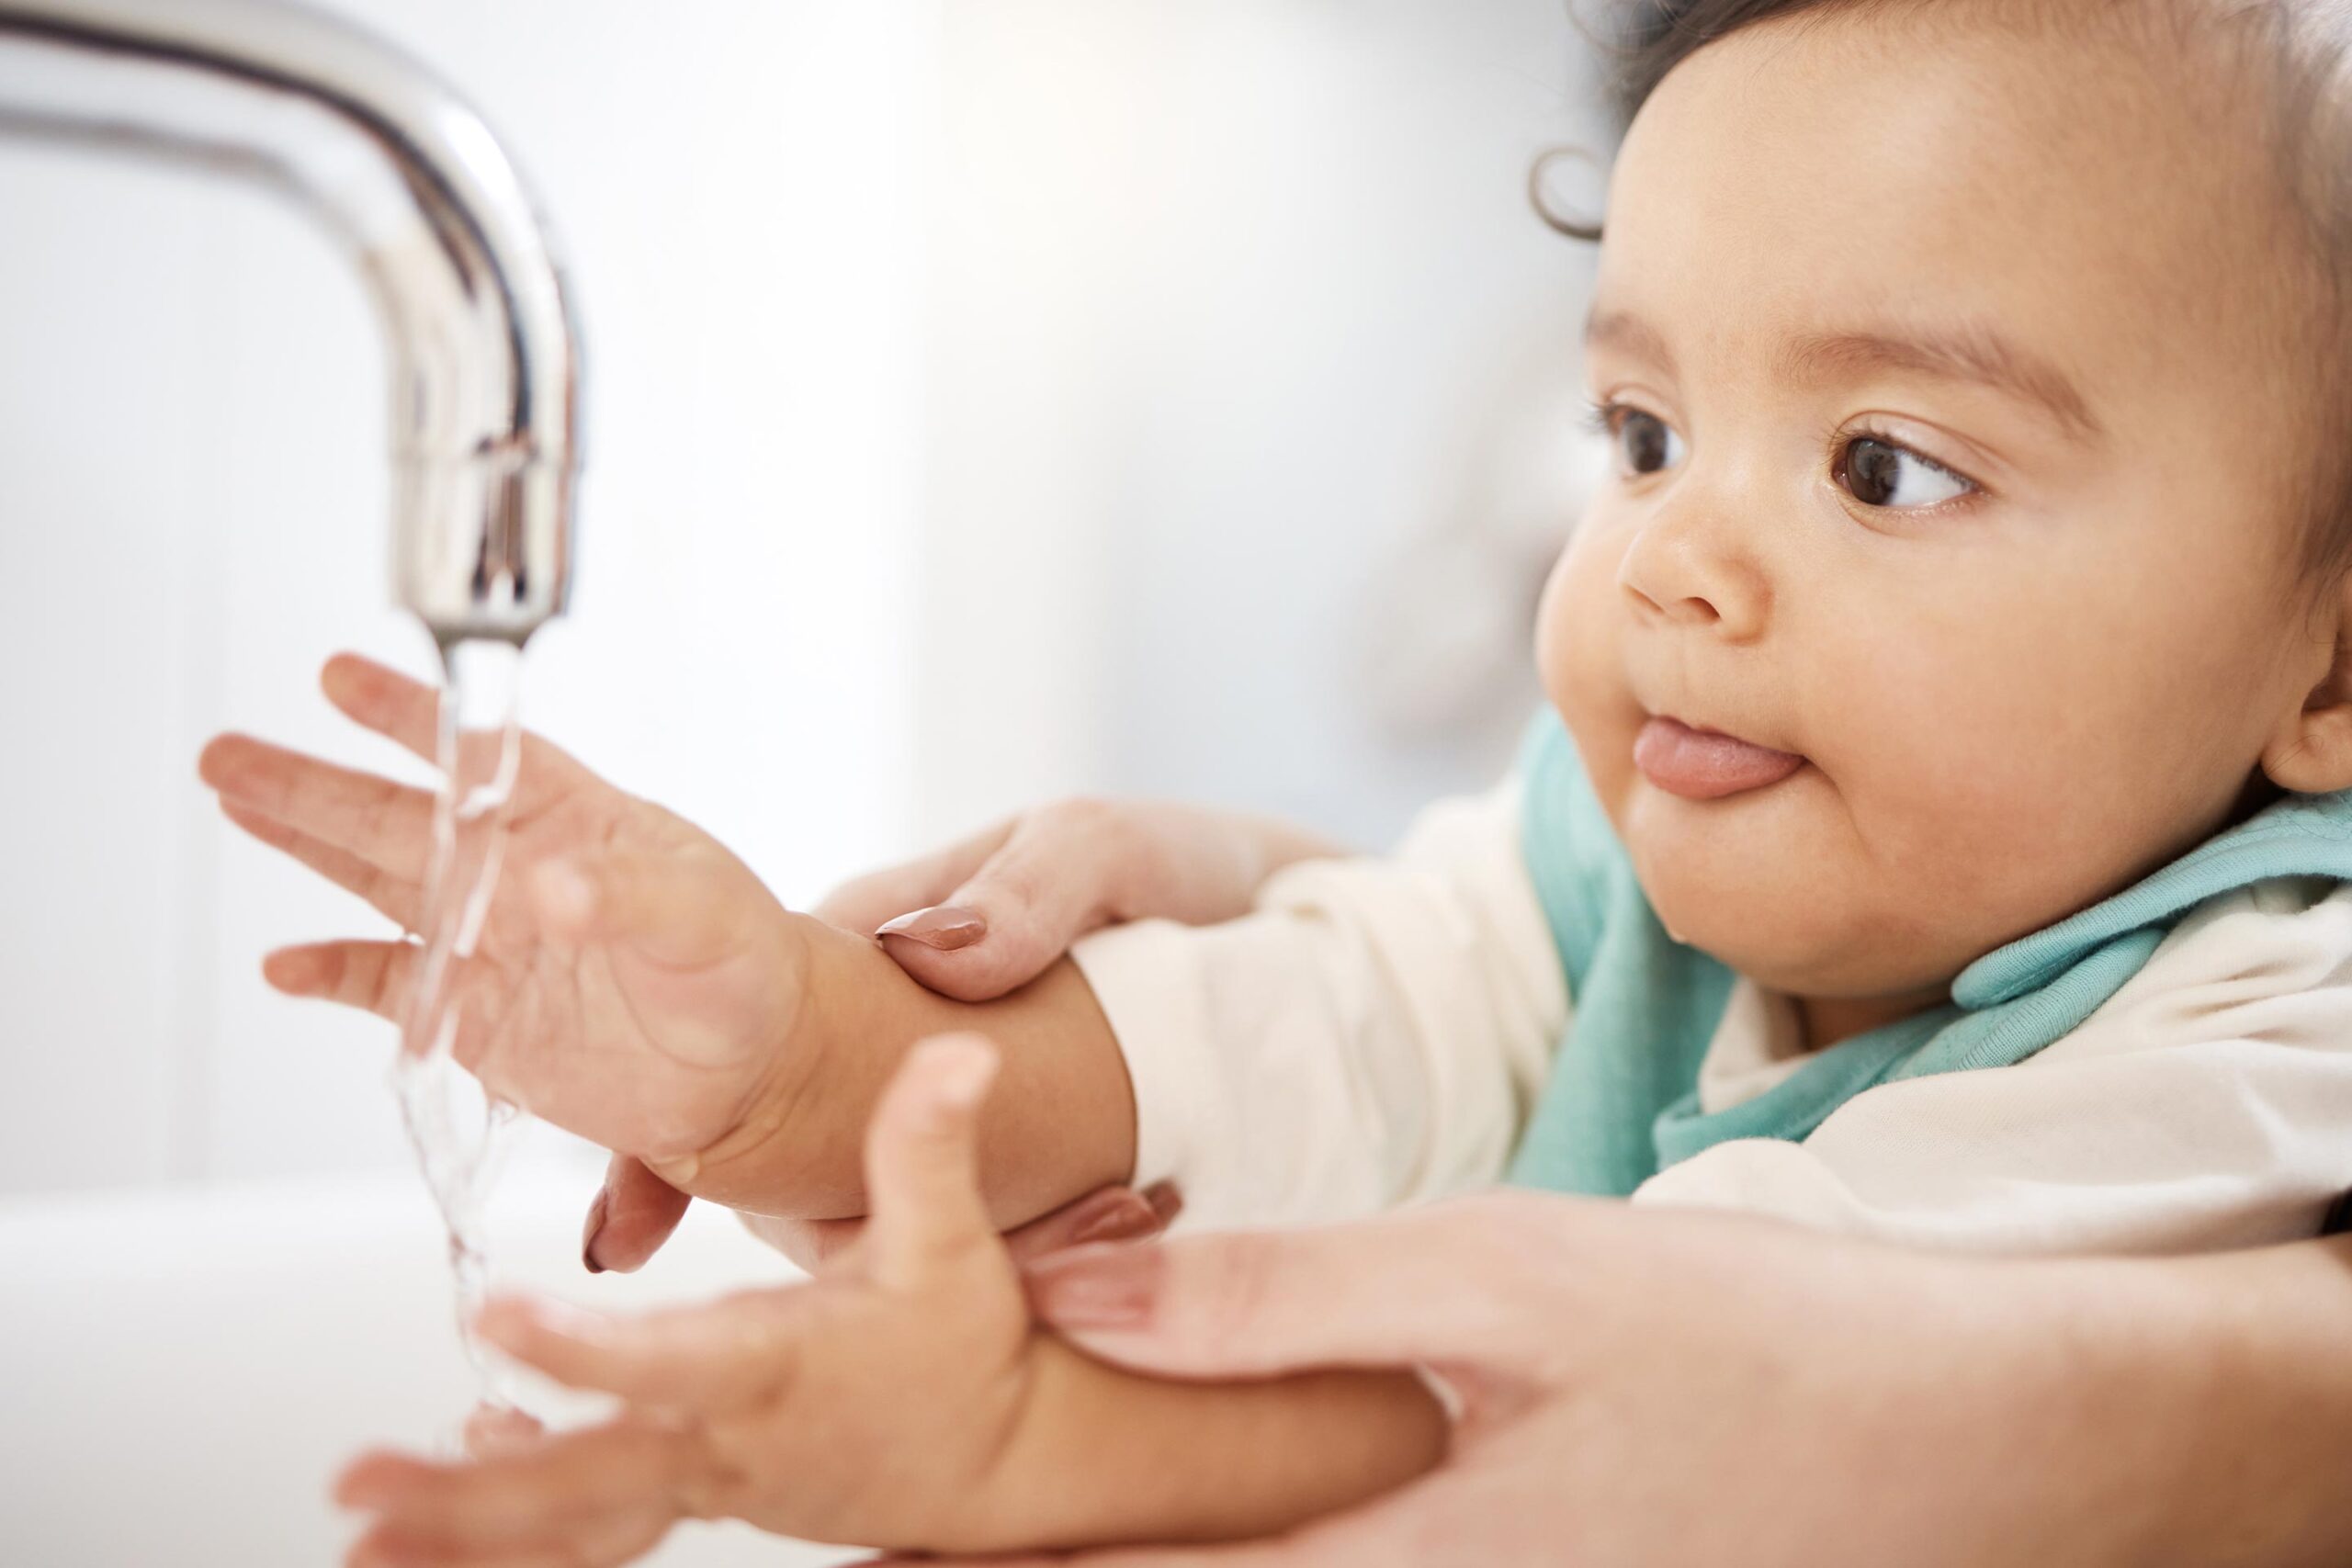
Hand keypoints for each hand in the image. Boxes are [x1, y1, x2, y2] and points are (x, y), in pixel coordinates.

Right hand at [201, 654, 808, 1182]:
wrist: (753, 1064)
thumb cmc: (743, 964)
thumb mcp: (705, 915)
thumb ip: (627, 895)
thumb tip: (551, 888)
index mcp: (572, 818)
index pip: (477, 755)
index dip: (409, 714)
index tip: (338, 676)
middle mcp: (514, 869)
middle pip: (396, 815)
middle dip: (311, 782)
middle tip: (228, 751)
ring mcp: (487, 940)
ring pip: (375, 882)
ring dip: (304, 843)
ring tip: (232, 799)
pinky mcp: (474, 1016)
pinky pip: (389, 987)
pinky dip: (335, 975)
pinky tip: (283, 964)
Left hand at [336, 1033, 1050, 1562]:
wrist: (992, 1462)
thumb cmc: (959, 1347)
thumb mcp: (949, 1242)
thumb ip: (928, 1145)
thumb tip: (954, 1052)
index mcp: (774, 1365)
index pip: (669, 1361)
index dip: (583, 1348)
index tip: (497, 1321)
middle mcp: (722, 1437)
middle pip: (588, 1481)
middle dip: (469, 1497)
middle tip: (361, 1486)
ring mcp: (700, 1481)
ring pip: (570, 1526)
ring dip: (461, 1537)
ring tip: (361, 1541)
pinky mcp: (685, 1498)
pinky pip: (585, 1535)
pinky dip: (508, 1540)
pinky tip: (432, 1516)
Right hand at [584, 799, 1338, 1271]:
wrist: (1316, 933)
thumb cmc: (1186, 864)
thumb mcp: (1107, 844)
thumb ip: (1027, 887)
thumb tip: (930, 953)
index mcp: (882, 935)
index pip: (748, 1027)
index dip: (684, 1120)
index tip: (638, 1213)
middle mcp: (898, 1028)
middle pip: (792, 1139)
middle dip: (787, 1218)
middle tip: (837, 1272)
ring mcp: (958, 1103)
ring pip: (887, 1194)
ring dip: (912, 1246)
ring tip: (1045, 1248)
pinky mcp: (1029, 1163)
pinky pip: (982, 1223)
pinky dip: (1005, 1260)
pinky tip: (1062, 1277)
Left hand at [905, 1194, 2203, 1567]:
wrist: (1972, 1446)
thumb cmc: (1741, 1344)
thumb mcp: (1499, 1280)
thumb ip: (1277, 1296)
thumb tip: (1070, 1284)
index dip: (981, 1566)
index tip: (869, 1527)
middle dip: (1044, 1564)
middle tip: (913, 1514)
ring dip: (1147, 1558)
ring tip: (1019, 1506)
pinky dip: (1250, 1555)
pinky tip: (1222, 1504)